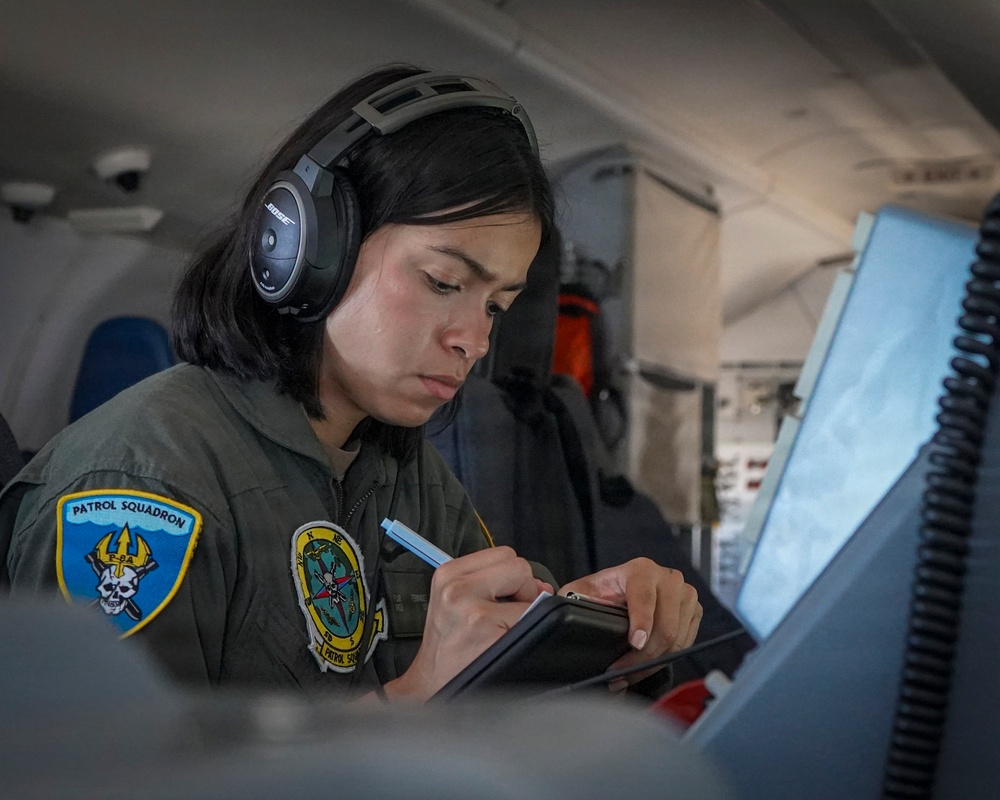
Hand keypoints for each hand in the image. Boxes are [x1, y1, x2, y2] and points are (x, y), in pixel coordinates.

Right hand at [383, 546, 551, 701]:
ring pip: (530, 591)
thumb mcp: (457, 600)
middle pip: (519, 566)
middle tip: (504, 615)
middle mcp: (457, 588)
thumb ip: (495, 582)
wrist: (432, 684)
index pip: (504, 554)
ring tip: (502, 629)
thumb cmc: (449, 644)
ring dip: (525, 611)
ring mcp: (473, 611)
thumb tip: (540, 585)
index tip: (503, 597)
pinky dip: (528, 630)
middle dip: (522, 589)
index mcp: (448, 574)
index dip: (512, 577)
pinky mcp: (488, 632)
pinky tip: (505, 643)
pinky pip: (531, 619)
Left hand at [559, 558, 701, 688]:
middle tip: (620, 676)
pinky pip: (685, 644)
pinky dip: (665, 660)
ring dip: (652, 664)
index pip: (645, 598)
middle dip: (642, 657)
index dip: (641, 623)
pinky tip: (645, 667)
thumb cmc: (604, 593)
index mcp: (641, 570)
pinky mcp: (694, 611)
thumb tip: (563, 608)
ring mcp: (685, 595)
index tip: (634, 644)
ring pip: (676, 640)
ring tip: (628, 676)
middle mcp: (668, 578)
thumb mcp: (583, 591)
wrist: (625, 590)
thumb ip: (572, 597)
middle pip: (665, 627)